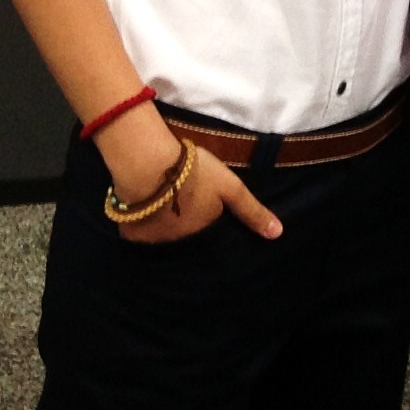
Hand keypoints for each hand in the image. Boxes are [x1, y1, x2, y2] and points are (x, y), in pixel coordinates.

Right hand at [111, 142, 281, 246]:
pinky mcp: (131, 236)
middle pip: (187, 236)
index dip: (209, 218)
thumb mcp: (231, 188)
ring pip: (164, 237)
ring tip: (165, 206)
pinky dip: (143, 227)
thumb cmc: (194, 173)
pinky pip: (140, 235)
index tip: (206, 208)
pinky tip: (144, 211)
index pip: (211, 231)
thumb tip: (278, 235)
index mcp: (205, 232)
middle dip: (187, 225)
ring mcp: (154, 242)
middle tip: (183, 203)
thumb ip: (252, 211)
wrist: (148, 165)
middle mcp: (180, 244)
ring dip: (166, 226)